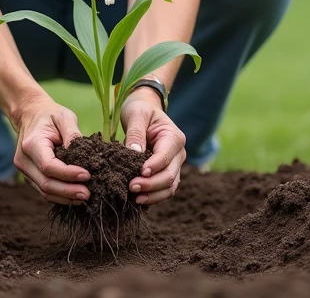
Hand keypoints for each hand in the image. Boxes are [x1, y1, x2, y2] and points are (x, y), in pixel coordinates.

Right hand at [11, 95, 90, 205]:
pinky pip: (44, 190)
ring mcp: (25, 170)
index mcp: (31, 144)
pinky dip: (60, 196)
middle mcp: (24, 160)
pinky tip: (74, 196)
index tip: (87, 175)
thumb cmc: (49, 115)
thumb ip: (73, 134)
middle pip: (46, 183)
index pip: (48, 166)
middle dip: (68, 191)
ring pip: (44, 191)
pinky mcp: (30, 176)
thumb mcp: (64, 117)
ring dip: (65, 197)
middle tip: (88, 194)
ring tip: (84, 197)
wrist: (30, 115)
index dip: (68, 174)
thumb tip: (84, 155)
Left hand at [120, 88, 186, 205]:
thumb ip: (135, 133)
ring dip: (153, 194)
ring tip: (135, 198)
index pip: (165, 157)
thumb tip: (134, 154)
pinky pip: (165, 189)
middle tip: (131, 187)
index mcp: (174, 137)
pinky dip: (154, 196)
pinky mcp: (167, 172)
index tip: (138, 174)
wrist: (144, 109)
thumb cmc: (140, 109)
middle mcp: (178, 153)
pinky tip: (139, 200)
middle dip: (151, 184)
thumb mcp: (136, 114)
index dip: (153, 167)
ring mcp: (174, 164)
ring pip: (170, 186)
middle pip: (169, 175)